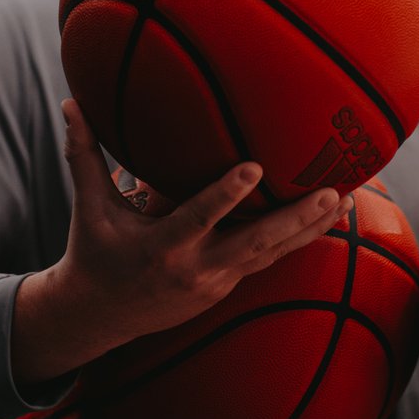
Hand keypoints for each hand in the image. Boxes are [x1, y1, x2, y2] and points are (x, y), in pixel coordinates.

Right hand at [11, 99, 351, 384]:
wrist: (100, 316)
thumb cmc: (93, 251)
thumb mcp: (88, 207)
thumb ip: (83, 154)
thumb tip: (71, 102)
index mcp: (161, 247)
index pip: (198, 218)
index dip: (226, 196)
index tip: (254, 168)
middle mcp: (195, 268)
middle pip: (255, 243)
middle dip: (295, 219)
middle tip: (332, 191)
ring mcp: (217, 281)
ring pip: (272, 254)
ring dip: (310, 228)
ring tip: (347, 198)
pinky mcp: (228, 285)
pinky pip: (270, 260)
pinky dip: (300, 240)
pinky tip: (331, 217)